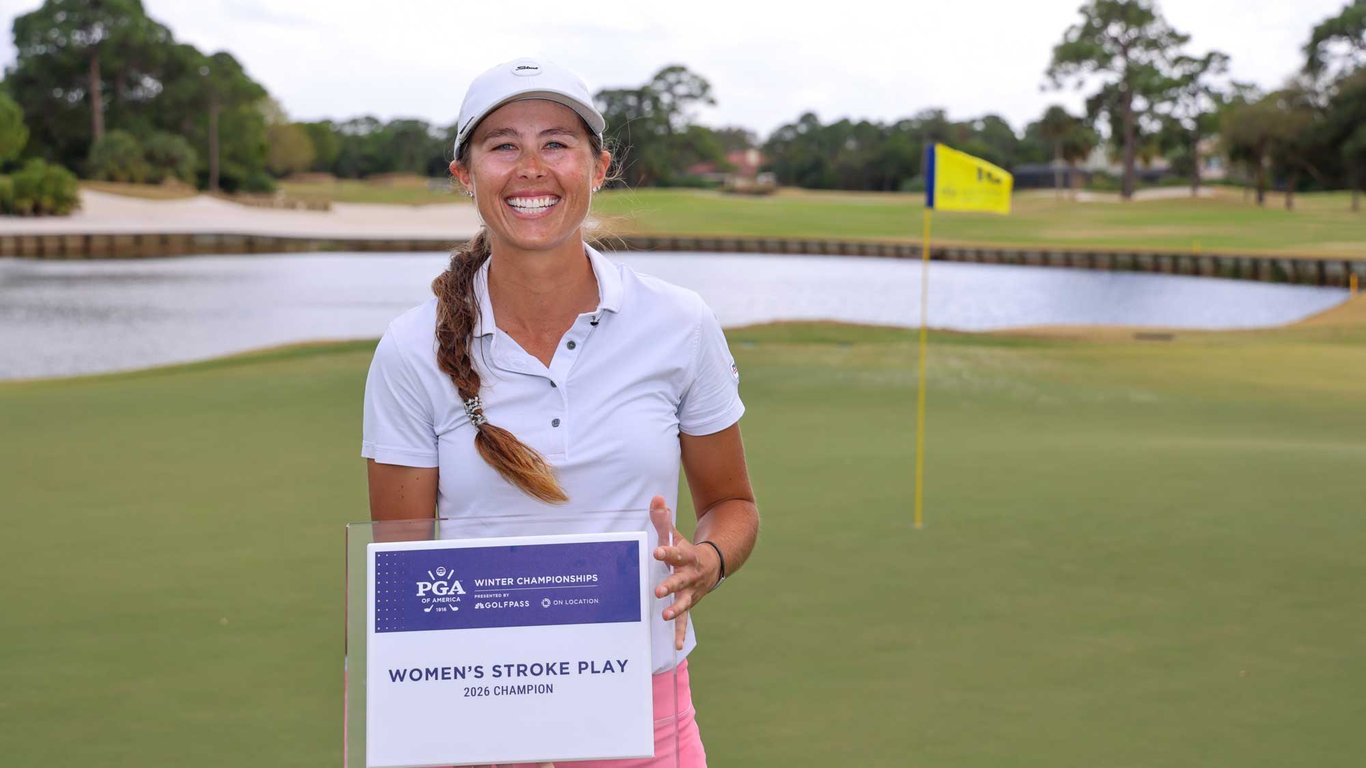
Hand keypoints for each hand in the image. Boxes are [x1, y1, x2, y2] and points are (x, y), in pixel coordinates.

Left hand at [649, 495, 720, 650]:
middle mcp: (691, 575)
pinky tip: (677, 645)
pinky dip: (681, 632)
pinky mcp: (690, 603)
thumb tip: (655, 498)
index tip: (656, 551)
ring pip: (685, 601)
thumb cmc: (686, 550)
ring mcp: (692, 591)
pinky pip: (686, 620)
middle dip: (671, 585)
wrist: (713, 565)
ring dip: (676, 609)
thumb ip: (663, 519)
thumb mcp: (675, 535)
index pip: (676, 552)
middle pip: (680, 579)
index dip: (667, 551)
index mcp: (687, 556)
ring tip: (664, 616)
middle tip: (658, 590)